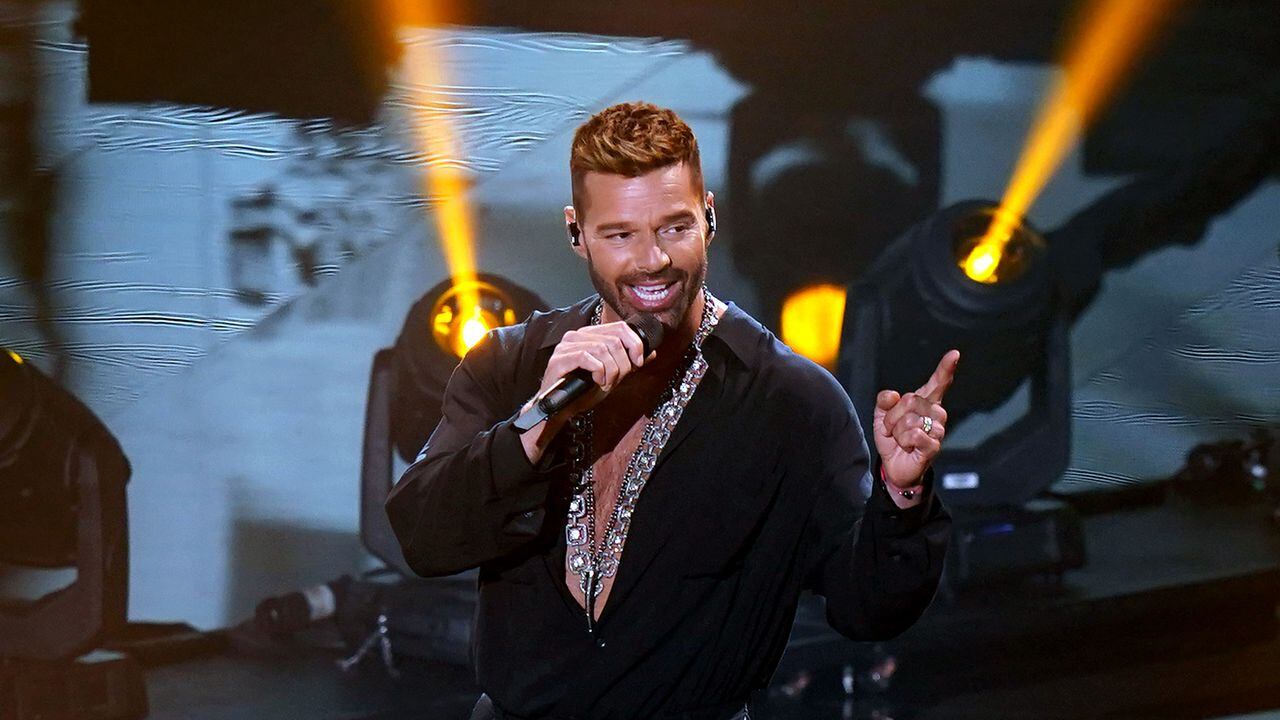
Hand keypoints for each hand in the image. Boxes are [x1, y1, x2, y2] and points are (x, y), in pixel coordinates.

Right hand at [534, 321, 655, 411]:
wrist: (562, 410)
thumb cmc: (583, 391)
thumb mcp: (613, 375)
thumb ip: (629, 362)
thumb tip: (651, 353)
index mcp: (589, 335)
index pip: (620, 327)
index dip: (634, 343)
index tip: (638, 362)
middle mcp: (576, 336)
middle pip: (614, 340)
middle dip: (622, 364)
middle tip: (618, 380)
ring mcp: (566, 346)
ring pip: (603, 348)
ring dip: (611, 371)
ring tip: (606, 384)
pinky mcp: (559, 359)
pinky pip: (588, 358)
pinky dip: (598, 372)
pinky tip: (597, 382)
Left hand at [873, 349, 958, 488]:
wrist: (894, 466)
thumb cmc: (893, 439)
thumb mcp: (882, 417)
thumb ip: (884, 402)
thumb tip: (892, 395)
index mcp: (924, 402)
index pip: (938, 383)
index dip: (945, 368)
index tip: (955, 354)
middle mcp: (935, 413)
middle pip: (910, 399)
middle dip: (892, 416)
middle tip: (892, 429)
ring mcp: (937, 429)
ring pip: (910, 419)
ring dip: (897, 430)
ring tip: (900, 439)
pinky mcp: (935, 445)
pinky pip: (914, 434)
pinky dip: (903, 440)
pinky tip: (907, 447)